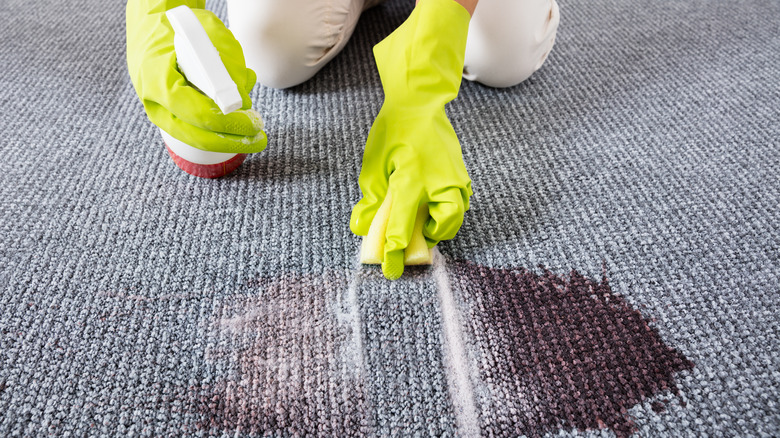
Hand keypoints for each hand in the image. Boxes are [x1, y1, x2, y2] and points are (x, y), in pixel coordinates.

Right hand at [126, 0, 265, 152]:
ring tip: (251, 118)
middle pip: (196, 136)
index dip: (229, 123)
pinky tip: (237, 106)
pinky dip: (220, 122)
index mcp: (157, 78)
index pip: (197, 113)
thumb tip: (243, 101)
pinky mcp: (170, 114)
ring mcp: (160, 111)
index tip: (253, 123)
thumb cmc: (180, 26)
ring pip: (197, 136)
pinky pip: (197, 127)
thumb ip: (229, 64)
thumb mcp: (209, 33)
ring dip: (228, 132)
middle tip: (259, 139)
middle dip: (232, 141)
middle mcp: (154, 101)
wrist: (153, 24)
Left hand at [350, 0, 472, 279]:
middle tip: (411, 242)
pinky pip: (458, 204)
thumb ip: (371, 200)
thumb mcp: (373, 167)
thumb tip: (363, 227)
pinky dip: (446, 212)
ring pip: (455, 218)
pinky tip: (430, 206)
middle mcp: (438, 183)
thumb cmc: (393, 132)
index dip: (395, 254)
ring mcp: (454, 179)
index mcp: (411, 180)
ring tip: (420, 224)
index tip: (390, 271)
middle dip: (427, 242)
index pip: (402, 228)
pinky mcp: (461, 175)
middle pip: (443, 229)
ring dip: (439, 228)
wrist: (420, 104)